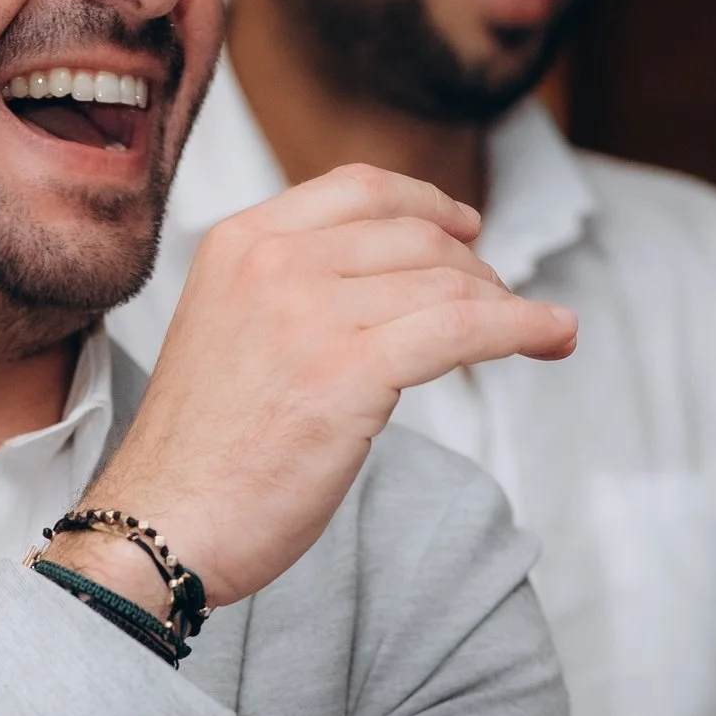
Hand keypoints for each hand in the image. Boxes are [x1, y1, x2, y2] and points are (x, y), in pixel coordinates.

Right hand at [77, 164, 575, 610]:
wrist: (161, 527)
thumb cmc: (199, 452)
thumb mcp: (229, 331)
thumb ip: (290, 290)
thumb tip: (395, 281)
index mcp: (240, 242)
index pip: (359, 188)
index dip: (427, 204)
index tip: (467, 229)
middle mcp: (273, 262)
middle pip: (413, 235)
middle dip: (473, 268)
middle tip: (498, 307)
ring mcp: (310, 313)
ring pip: (445, 283)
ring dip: (505, 304)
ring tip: (535, 332)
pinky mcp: (349, 373)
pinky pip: (462, 329)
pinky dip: (523, 327)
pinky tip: (554, 335)